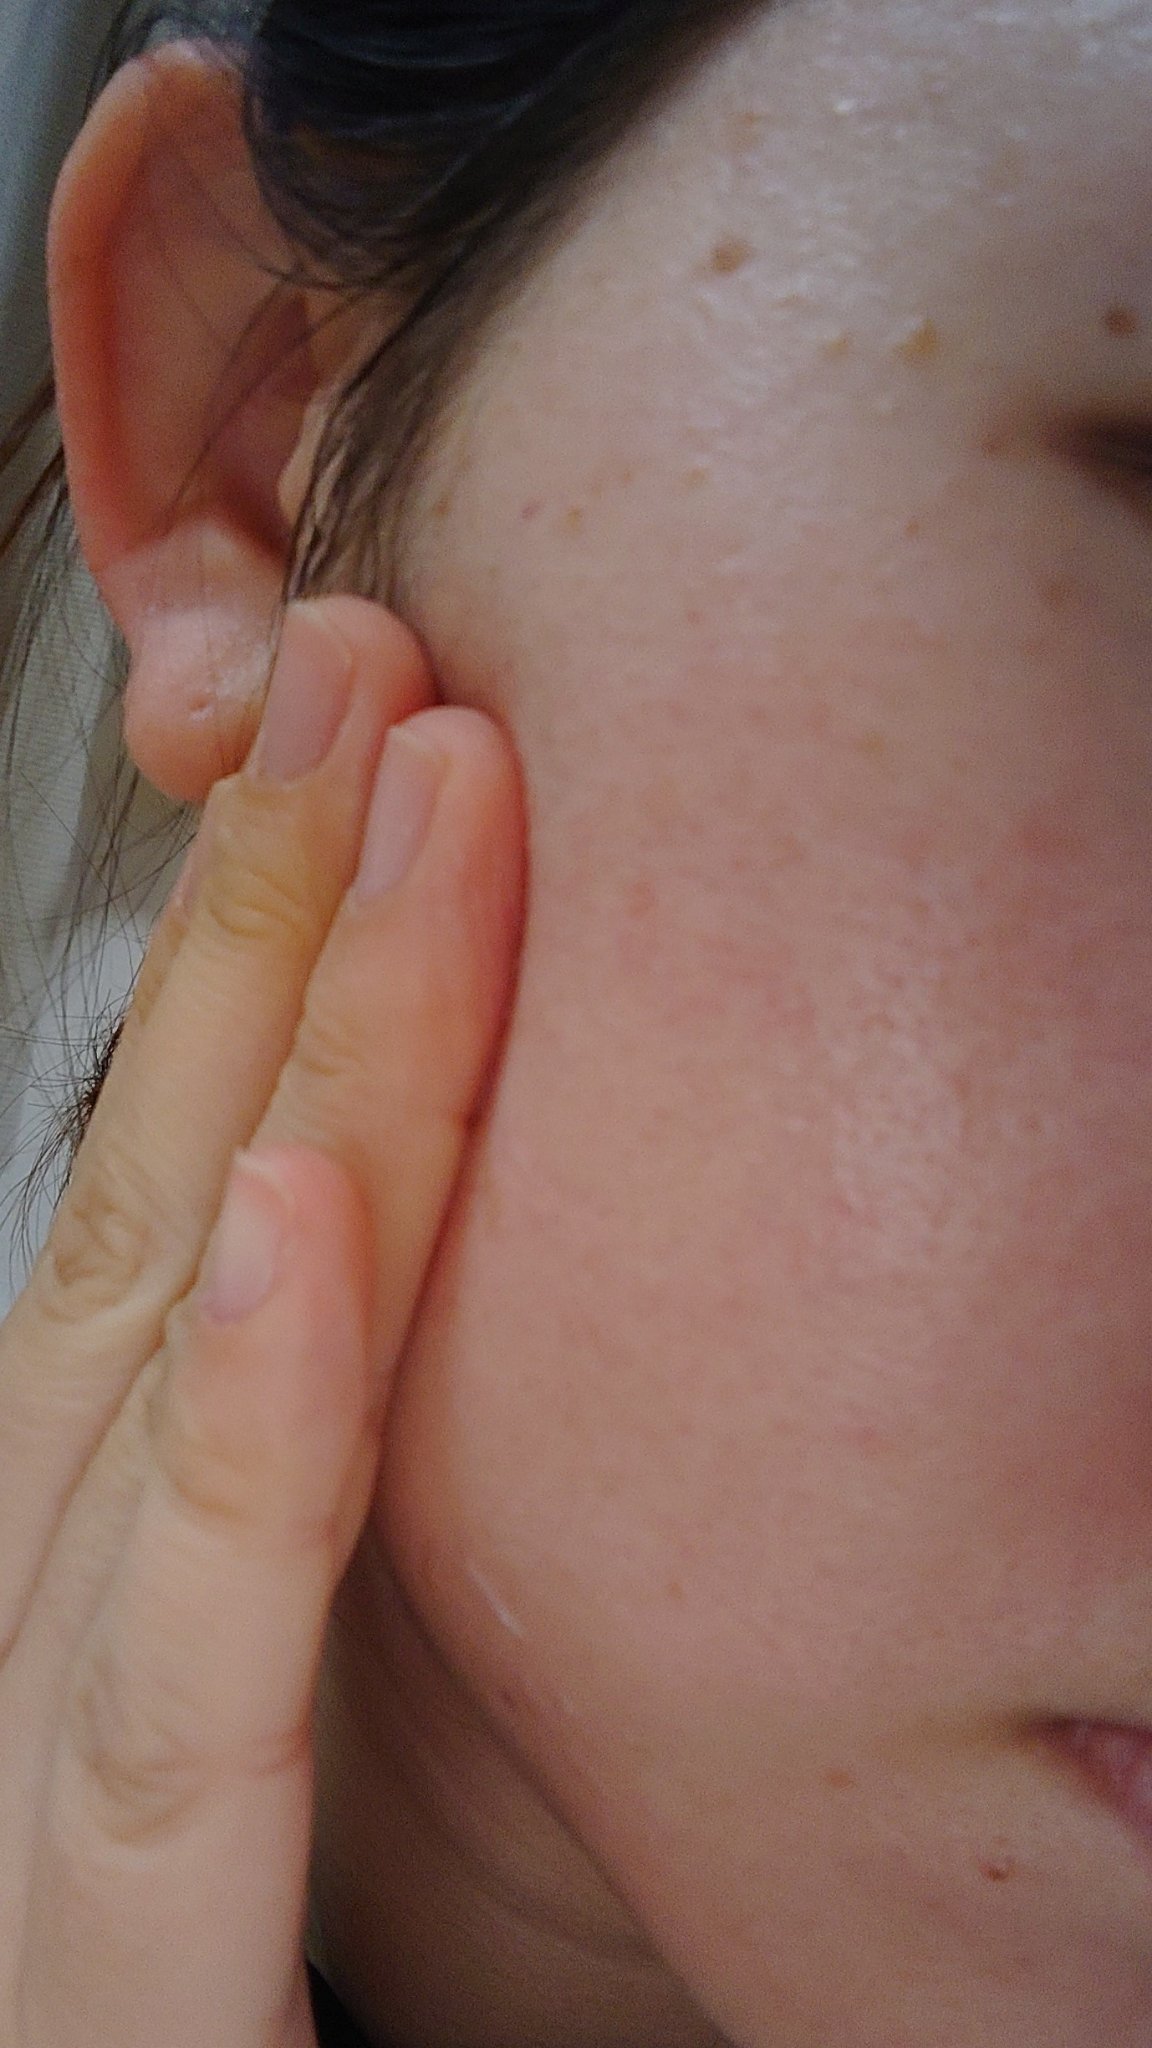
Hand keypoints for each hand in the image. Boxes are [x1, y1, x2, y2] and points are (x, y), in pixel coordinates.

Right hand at [0, 597, 524, 2046]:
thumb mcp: (219, 1665)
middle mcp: (53, 1550)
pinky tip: (290, 1217)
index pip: (214, 1172)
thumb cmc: (155, 1961)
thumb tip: (355, 1226)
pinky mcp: (106, 1925)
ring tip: (392, 793)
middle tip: (384, 657)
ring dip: (294, 1042)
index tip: (402, 733)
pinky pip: (183, 1646)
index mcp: (103, 1497)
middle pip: (190, 1175)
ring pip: (185, 1329)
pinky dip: (240, 1422)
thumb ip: (273, 1473)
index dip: (296, 942)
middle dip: (290, 904)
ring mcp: (44, 1714)